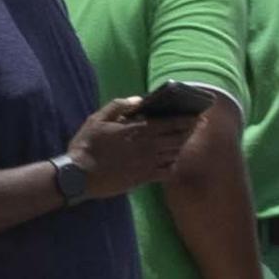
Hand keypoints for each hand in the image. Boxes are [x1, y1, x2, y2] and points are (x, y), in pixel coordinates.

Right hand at [68, 98, 197, 197]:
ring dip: (182, 146)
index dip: (188, 119)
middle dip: (190, 131)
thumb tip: (139, 100)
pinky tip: (172, 161)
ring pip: (175, 154)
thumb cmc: (87, 145)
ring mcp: (148, 164)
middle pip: (179, 138)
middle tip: (199, 127)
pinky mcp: (144, 178)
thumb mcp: (98, 119)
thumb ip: (119, 106)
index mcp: (139, 130)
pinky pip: (167, 172)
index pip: (172, 123)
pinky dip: (173, 165)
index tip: (199, 116)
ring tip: (186, 140)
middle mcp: (149, 147)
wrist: (79, 175)